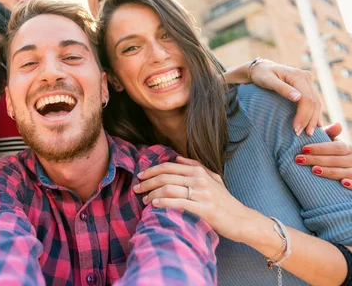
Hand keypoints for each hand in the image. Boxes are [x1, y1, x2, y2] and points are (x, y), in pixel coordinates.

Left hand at [133, 156, 258, 241]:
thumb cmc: (225, 201)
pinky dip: (163, 202)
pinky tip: (154, 205)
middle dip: (147, 182)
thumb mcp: (213, 178)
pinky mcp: (204, 208)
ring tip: (144, 199)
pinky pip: (178, 203)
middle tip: (136, 188)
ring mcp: (202, 193)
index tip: (140, 176)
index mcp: (199, 171)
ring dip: (152, 193)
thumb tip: (177, 158)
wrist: (242, 219)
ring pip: (169, 189)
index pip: (168, 166)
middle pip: (165, 177)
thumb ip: (195, 166)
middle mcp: (199, 179)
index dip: (152, 170)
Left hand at [250, 61, 319, 135]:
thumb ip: (282, 88)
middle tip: (303, 134)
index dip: (303, 115)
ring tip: (309, 132)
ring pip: (316, 103)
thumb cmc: (261, 75)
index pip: (306, 99)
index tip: (296, 129)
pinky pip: (314, 101)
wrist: (261, 69)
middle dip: (309, 120)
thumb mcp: (267, 81)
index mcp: (298, 76)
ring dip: (313, 119)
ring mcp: (308, 81)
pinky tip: (314, 124)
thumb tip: (297, 98)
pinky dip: (314, 113)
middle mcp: (306, 77)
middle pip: (313, 102)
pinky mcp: (307, 86)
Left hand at [296, 123, 351, 189]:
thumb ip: (330, 134)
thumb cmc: (334, 155)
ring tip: (314, 170)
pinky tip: (342, 183)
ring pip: (345, 172)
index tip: (304, 149)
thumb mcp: (332, 144)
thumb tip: (337, 125)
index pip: (337, 147)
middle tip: (299, 160)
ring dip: (330, 171)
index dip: (320, 148)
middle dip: (317, 159)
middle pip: (337, 160)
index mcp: (348, 148)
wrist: (343, 169)